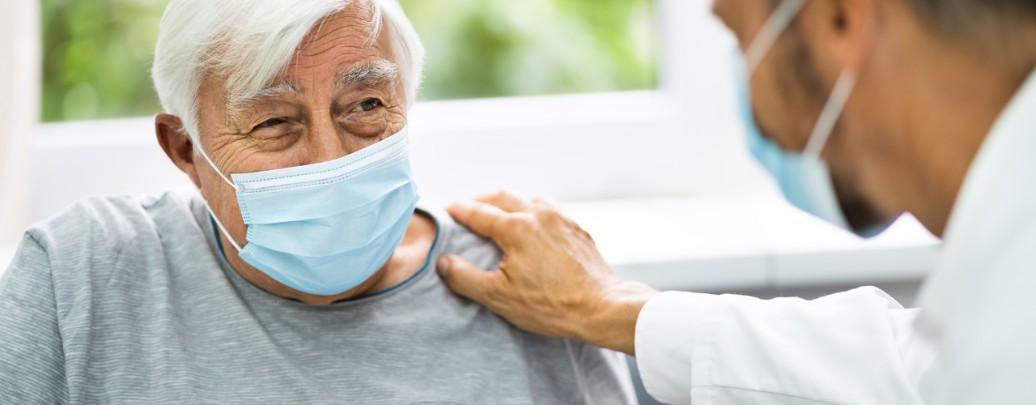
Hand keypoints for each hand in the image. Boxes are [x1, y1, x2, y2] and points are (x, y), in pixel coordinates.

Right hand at [436, 192, 658, 354]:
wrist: (601, 307)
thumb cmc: (550, 305)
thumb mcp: (499, 297)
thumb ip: (465, 277)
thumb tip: (443, 262)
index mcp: (516, 228)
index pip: (478, 212)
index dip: (459, 210)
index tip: (446, 209)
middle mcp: (539, 214)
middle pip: (503, 196)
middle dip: (481, 200)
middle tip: (467, 207)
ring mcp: (561, 220)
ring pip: (529, 198)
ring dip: (510, 201)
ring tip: (499, 212)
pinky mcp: (578, 229)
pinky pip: (550, 209)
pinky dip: (533, 210)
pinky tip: (533, 224)